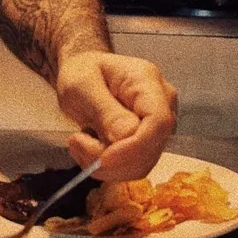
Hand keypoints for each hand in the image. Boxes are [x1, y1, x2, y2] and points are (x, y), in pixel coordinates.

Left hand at [55, 51, 176, 182]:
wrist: (85, 73)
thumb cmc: (82, 71)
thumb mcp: (82, 85)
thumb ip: (105, 109)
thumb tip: (126, 135)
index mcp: (148, 82)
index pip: (158, 122)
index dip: (134, 147)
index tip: (103, 159)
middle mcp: (162, 104)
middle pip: (151, 148)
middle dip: (112, 159)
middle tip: (76, 142)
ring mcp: (157, 125)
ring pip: (141, 164)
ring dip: (106, 165)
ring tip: (78, 142)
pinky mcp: (148, 142)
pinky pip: (132, 166)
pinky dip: (107, 166)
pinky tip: (88, 148)